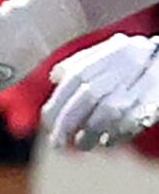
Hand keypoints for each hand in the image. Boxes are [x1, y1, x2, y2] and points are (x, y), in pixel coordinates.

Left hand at [43, 34, 158, 150]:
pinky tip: (106, 142)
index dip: (58, 102)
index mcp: (114, 50)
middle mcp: (129, 62)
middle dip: (68, 122)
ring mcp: (147, 82)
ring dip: (90, 133)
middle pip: (90, 95)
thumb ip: (81, 62)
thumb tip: (54, 78)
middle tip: (56, 142)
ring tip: (81, 144)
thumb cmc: (137, 61)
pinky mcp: (158, 101)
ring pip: (110, 111)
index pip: (76, 77)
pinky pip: (132, 123)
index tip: (47, 122)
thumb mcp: (111, 52)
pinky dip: (115, 136)